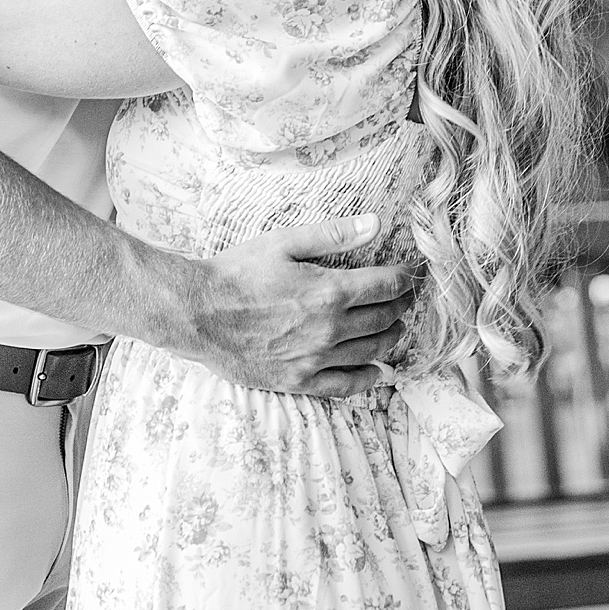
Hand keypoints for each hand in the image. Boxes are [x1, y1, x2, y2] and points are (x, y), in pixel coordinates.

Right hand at [184, 219, 417, 397]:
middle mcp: (329, 329)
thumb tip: (376, 223)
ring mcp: (315, 359)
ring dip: (390, 339)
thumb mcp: (284, 242)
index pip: (386, 286)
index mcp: (329, 291)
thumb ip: (333, 234)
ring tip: (395, 328)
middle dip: (402, 307)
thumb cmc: (238, 272)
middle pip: (384, 319)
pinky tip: (376, 370)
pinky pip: (345, 386)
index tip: (410, 275)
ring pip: (371, 352)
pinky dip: (367, 378)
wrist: (198, 312)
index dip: (404, 279)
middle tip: (406, 299)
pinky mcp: (299, 381)